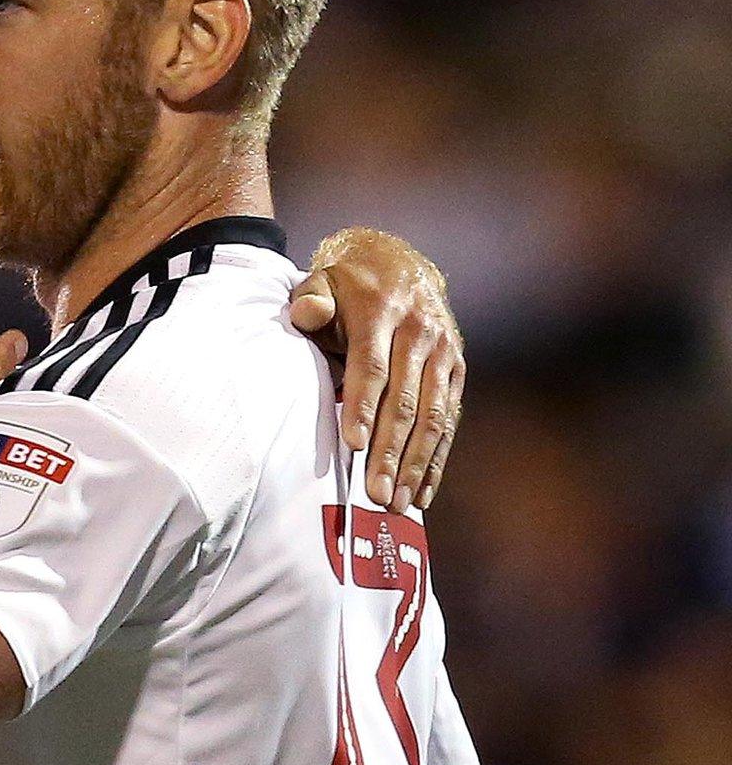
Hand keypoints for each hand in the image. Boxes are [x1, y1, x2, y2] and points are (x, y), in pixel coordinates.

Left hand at [289, 227, 463, 510]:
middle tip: (377, 494)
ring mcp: (444, 352)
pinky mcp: (457, 368)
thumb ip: (311, 300)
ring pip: (433, 416)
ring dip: (417, 463)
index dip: (364, 406)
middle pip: (406, 401)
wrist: (399, 261)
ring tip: (400, 503)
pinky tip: (425, 491)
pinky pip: (449, 418)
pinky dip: (437, 457)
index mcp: (383, 312)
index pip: (373, 366)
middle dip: (392, 451)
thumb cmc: (347, 283)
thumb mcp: (322, 280)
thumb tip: (306, 315)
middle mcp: (421, 333)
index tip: (354, 445)